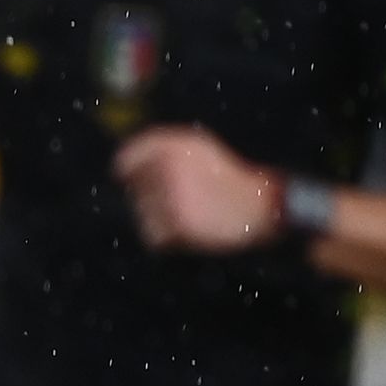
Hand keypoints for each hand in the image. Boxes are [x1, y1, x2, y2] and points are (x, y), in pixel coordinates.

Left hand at [111, 125, 285, 253]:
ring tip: (187, 216)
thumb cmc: (229, 178)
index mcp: (173, 145)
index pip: (127, 158)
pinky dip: (166, 240)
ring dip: (158, 220)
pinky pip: (153, 237)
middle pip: (133, 190)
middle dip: (148, 199)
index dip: (126, 172)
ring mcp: (172, 195)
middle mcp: (168, 167)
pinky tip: (187, 232)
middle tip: (175, 203)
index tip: (129, 181)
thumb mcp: (199, 149)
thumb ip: (163, 149)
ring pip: (141, 215)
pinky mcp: (178, 223)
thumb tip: (124, 161)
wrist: (261, 204)